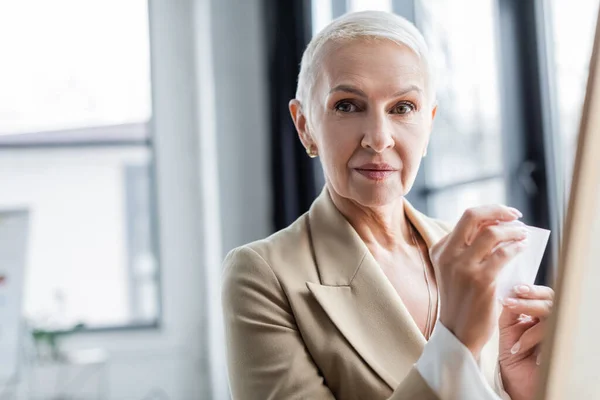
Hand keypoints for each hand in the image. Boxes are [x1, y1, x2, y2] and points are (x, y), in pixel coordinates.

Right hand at [430, 205, 527, 357]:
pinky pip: (503, 254)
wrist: (459, 333)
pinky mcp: (480, 280)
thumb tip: (499, 229)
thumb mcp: (456, 271)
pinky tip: (523, 248)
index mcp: (440, 251)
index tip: (504, 215)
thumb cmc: (463, 302)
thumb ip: (469, 250)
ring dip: (512, 230)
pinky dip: (516, 247)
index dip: (489, 212)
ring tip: (523, 233)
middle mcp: (448, 255)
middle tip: (515, 214)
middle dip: (498, 210)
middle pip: (472, 216)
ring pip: (491, 233)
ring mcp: (462, 267)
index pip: (465, 219)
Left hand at [499, 284, 553, 399]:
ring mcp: (558, 333)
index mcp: (540, 313)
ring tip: (509, 320)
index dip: (533, 290)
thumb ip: (510, 310)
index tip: (516, 289)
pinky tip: (518, 348)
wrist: (517, 378)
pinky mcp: (561, 347)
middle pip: (549, 303)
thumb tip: (511, 294)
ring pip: (551, 315)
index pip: (543, 295)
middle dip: (529, 301)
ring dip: (528, 317)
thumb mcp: (507, 327)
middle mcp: (552, 321)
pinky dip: (531, 339)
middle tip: (509, 302)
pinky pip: (550, 335)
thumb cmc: (513, 352)